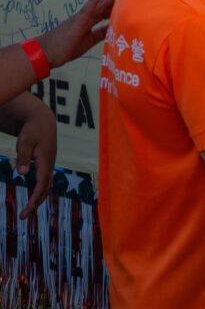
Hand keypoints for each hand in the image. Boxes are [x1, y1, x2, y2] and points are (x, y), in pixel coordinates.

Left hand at [12, 95, 57, 218]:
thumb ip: (23, 158)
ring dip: (38, 199)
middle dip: (35, 203)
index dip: (35, 197)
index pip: (41, 184)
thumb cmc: (32, 130)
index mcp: (45, 161)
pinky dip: (39, 191)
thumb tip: (22, 174)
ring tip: (27, 210)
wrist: (42, 120)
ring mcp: (49, 164)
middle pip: (45, 188)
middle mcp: (49, 165)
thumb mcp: (24, 142)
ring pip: (46, 186)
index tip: (27, 209)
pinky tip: (32, 197)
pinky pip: (45, 181)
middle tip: (23, 216)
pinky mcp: (46, 164)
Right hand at [39, 0, 116, 68]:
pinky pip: (87, 8)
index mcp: (90, 22)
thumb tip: (114, 30)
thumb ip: (100, 34)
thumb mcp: (89, 41)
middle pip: (106, 6)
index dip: (119, 7)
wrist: (47, 52)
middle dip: (119, 0)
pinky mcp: (77, 21)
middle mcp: (87, 17)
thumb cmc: (66, 47)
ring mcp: (82, 17)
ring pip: (100, 5)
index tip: (132, 1)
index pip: (108, 12)